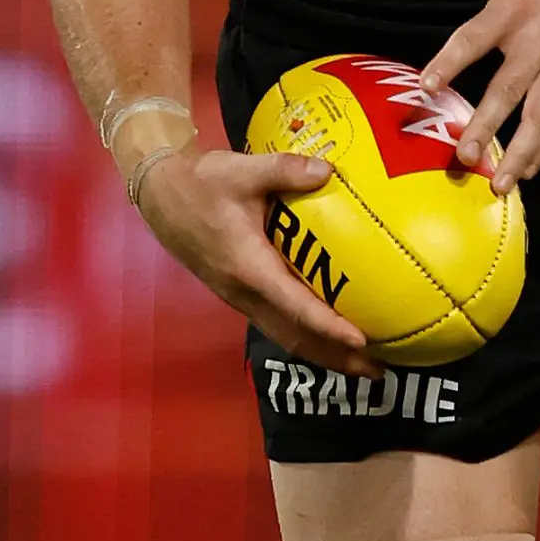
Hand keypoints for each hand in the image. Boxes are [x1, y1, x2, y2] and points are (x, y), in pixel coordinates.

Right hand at [135, 146, 378, 377]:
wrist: (160, 195)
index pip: (293, 304)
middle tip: (379, 371)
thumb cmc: (200, 184)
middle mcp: (245, 293)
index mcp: (248, 267)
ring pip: (286, 336)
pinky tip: (332, 335)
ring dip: (324, 355)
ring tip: (365, 365)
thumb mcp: (241, 170)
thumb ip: (285, 170)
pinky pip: (279, 325)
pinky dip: (309, 337)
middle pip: (295, 336)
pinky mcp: (242, 293)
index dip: (327, 324)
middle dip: (336, 357)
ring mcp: (242, 298)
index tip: (361, 339)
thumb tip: (329, 171)